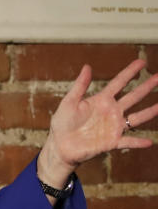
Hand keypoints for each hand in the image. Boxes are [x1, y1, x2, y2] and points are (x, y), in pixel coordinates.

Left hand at [38, 59, 157, 187]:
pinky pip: (128, 142)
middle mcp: (111, 111)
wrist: (60, 146)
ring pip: (137, 117)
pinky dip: (137, 142)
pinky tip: (149, 142)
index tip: (142, 62)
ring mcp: (113, 126)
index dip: (130, 72)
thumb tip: (87, 67)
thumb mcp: (69, 102)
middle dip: (146, 87)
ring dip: (150, 111)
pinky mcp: (111, 141)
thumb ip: (80, 86)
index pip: (119, 83)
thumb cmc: (63, 124)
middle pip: (133, 97)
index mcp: (101, 100)